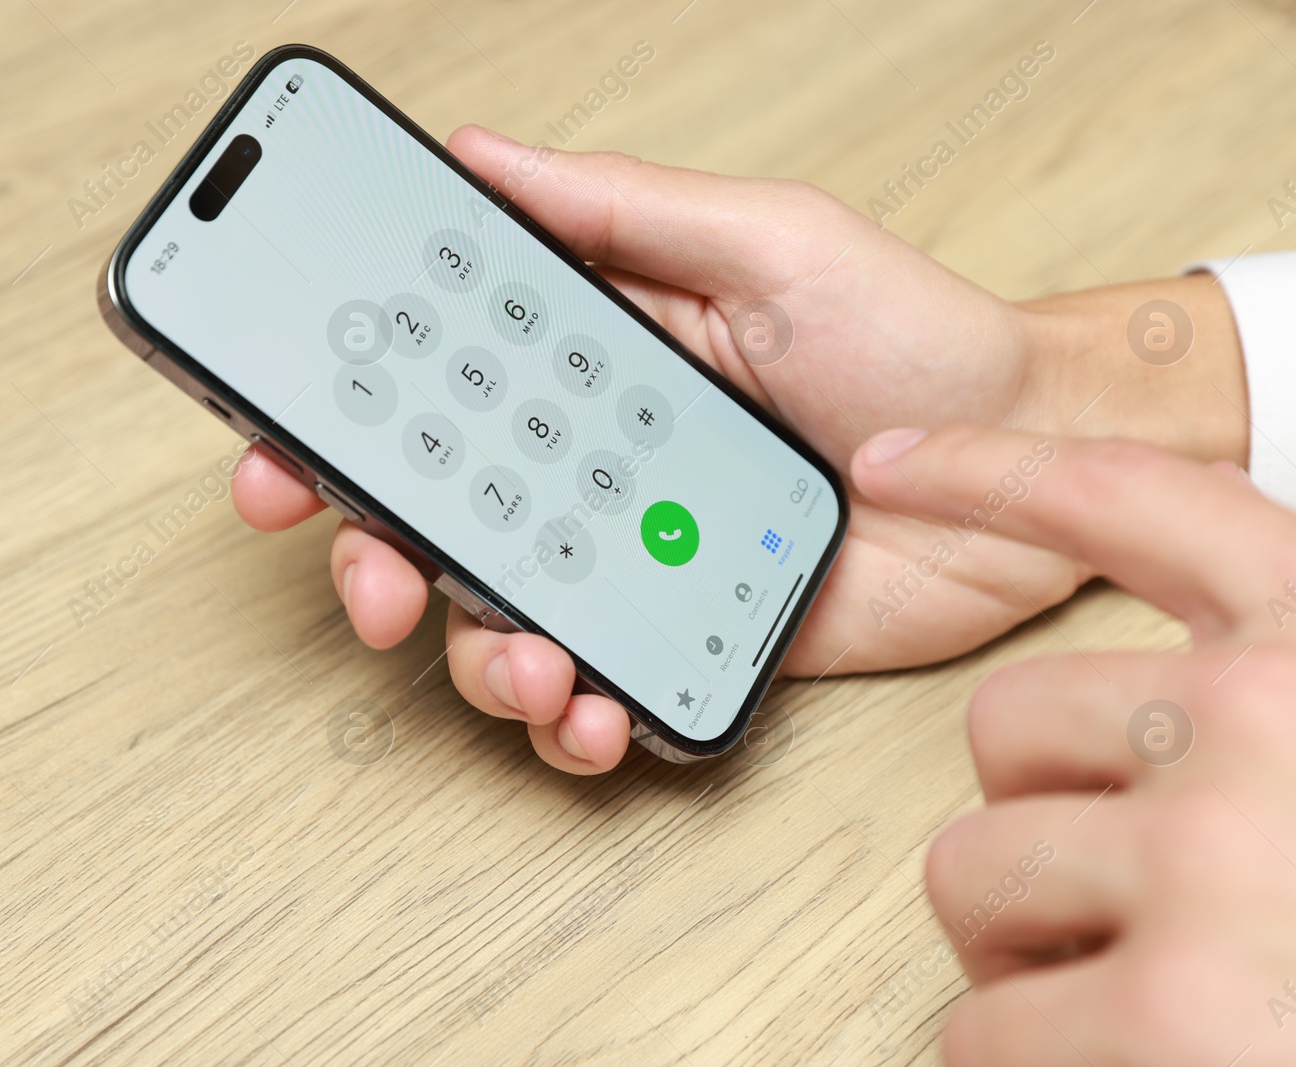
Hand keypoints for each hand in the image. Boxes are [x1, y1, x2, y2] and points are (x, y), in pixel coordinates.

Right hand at [236, 124, 1247, 772]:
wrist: (1023, 455)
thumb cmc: (911, 335)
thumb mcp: (767, 240)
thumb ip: (622, 209)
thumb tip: (481, 158)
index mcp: (591, 365)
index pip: (432, 393)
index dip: (333, 423)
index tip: (273, 453)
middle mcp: (591, 466)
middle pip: (436, 524)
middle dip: (376, 564)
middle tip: (376, 584)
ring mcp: (633, 560)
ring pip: (497, 623)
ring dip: (477, 657)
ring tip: (530, 661)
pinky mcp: (685, 637)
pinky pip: (593, 689)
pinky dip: (570, 716)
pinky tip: (590, 709)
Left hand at [851, 425, 1295, 1065]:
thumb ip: (1289, 696)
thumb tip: (1144, 682)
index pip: (1130, 500)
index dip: (987, 473)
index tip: (887, 467)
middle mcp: (1273, 722)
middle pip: (1003, 722)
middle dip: (1035, 815)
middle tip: (1130, 891)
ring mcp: (1216, 861)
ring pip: (971, 867)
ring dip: (1024, 942)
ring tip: (1146, 987)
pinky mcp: (1170, 1017)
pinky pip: (981, 1025)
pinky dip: (1030, 1059)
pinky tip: (1132, 1063)